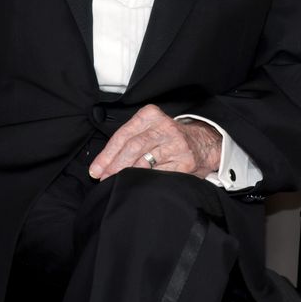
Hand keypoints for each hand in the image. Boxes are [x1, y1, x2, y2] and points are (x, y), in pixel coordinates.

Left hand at [88, 104, 221, 180]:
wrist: (203, 143)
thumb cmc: (169, 137)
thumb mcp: (150, 128)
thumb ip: (130, 139)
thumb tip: (104, 162)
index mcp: (151, 115)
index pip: (123, 135)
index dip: (107, 154)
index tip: (96, 169)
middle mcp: (164, 127)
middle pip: (133, 147)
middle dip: (114, 165)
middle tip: (104, 178)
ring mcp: (176, 144)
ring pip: (144, 162)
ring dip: (127, 175)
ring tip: (117, 182)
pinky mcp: (185, 162)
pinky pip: (159, 174)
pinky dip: (145, 181)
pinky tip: (138, 185)